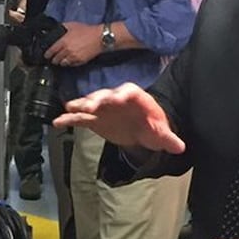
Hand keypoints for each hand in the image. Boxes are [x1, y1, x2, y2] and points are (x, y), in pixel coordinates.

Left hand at [42, 22, 104, 68]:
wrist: (99, 38)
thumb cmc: (87, 30)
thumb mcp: (72, 25)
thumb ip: (63, 27)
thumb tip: (57, 29)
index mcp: (63, 41)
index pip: (51, 51)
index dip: (47, 54)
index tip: (46, 55)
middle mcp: (67, 51)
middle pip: (56, 59)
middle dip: (54, 59)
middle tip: (53, 59)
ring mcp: (74, 57)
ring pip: (63, 63)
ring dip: (61, 62)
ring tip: (61, 61)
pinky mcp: (80, 61)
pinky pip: (71, 65)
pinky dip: (69, 64)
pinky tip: (69, 61)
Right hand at [55, 83, 185, 153]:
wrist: (141, 129)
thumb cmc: (152, 127)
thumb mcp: (161, 133)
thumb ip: (169, 139)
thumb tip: (180, 146)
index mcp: (135, 97)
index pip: (129, 92)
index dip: (122, 94)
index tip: (117, 97)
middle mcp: (116, 98)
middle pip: (106, 95)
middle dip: (98, 99)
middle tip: (91, 105)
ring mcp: (103, 107)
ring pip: (90, 103)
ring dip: (80, 105)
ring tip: (70, 109)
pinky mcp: (93, 118)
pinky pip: (80, 117)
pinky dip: (69, 119)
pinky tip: (58, 122)